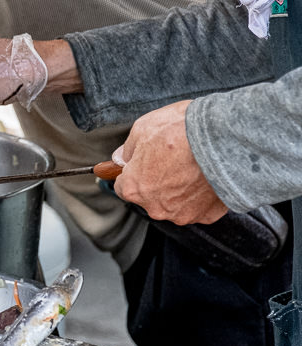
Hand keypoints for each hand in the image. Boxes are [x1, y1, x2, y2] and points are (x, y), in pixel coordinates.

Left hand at [112, 100, 227, 224]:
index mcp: (134, 189)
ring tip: (192, 166)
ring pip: (174, 203)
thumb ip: (128, 150)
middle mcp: (155, 207)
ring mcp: (182, 214)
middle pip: (149, 197)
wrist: (225, 138)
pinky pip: (199, 206)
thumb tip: (121, 159)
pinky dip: (201, 194)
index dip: (132, 172)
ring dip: (179, 189)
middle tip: (172, 159)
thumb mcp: (142, 129)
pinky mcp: (207, 215)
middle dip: (156, 181)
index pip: (123, 187)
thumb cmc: (180, 131)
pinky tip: (207, 176)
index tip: (142, 163)